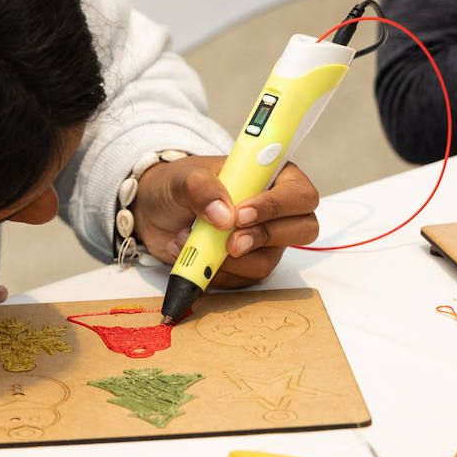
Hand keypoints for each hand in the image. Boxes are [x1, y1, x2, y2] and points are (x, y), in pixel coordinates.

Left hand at [130, 155, 318, 287]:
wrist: (154, 211)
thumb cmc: (178, 185)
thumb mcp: (183, 177)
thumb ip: (202, 188)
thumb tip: (225, 215)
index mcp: (271, 177)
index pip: (298, 193)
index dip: (276, 206)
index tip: (241, 215)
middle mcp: (276, 210)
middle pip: (302, 230)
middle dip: (263, 238)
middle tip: (230, 242)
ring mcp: (263, 240)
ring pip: (268, 261)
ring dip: (226, 259)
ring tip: (187, 238)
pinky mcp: (245, 265)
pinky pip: (242, 280)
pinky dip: (213, 272)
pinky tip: (189, 253)